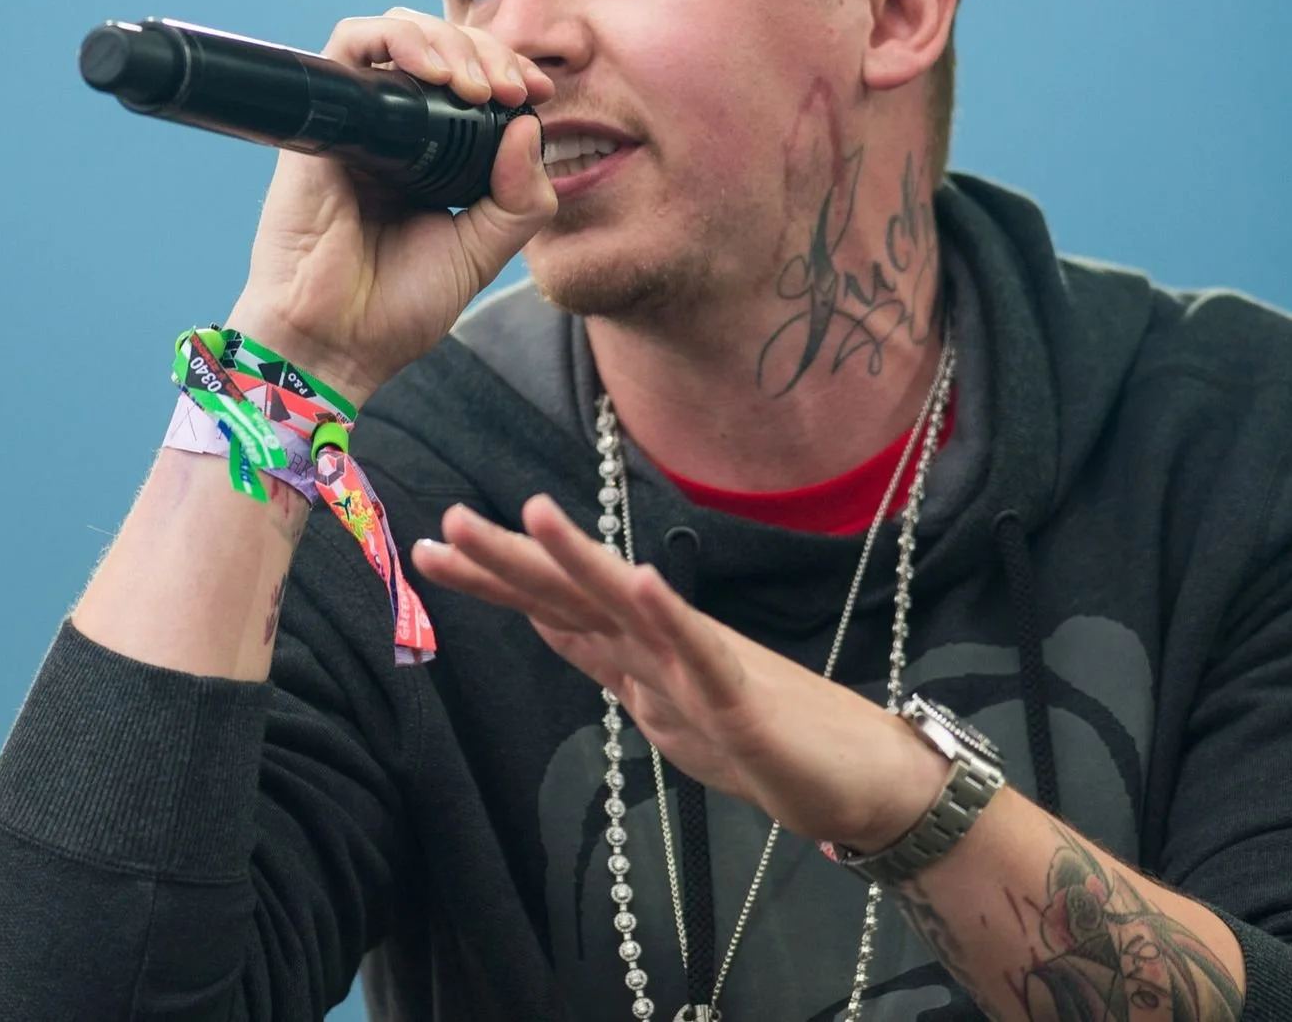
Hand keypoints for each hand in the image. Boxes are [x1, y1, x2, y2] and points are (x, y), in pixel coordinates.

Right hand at [226, 9, 557, 402]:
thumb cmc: (398, 306)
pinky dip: (395, 39)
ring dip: (448, 41)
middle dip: (487, 51)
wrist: (336, 341)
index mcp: (431, 156)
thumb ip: (521, 197)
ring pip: (398, 34)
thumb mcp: (484, 249)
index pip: (471, 80)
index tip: (539, 92)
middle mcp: (392, 131)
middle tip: (513, 88)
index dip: (508, 70)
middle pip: (440, 47)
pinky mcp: (323, 119)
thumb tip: (529, 127)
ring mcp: (357, 122)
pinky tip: (433, 73)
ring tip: (478, 85)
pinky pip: (349, 46)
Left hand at [413, 495, 949, 852]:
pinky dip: (671, 616)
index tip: (429, 548)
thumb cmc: (765, 741)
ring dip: (581, 560)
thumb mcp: (662, 707)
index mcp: (637, 651)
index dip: (491, 579)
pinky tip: (643, 580)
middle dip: (508, 560)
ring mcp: (699, 665)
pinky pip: (701, 653)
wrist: (862, 780)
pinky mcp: (741, 700)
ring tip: (533, 512)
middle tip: (447, 522)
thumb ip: (606, 662)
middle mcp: (659, 644)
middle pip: (572, 596)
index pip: (550, 608)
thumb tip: (547, 626)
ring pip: (628, 606)